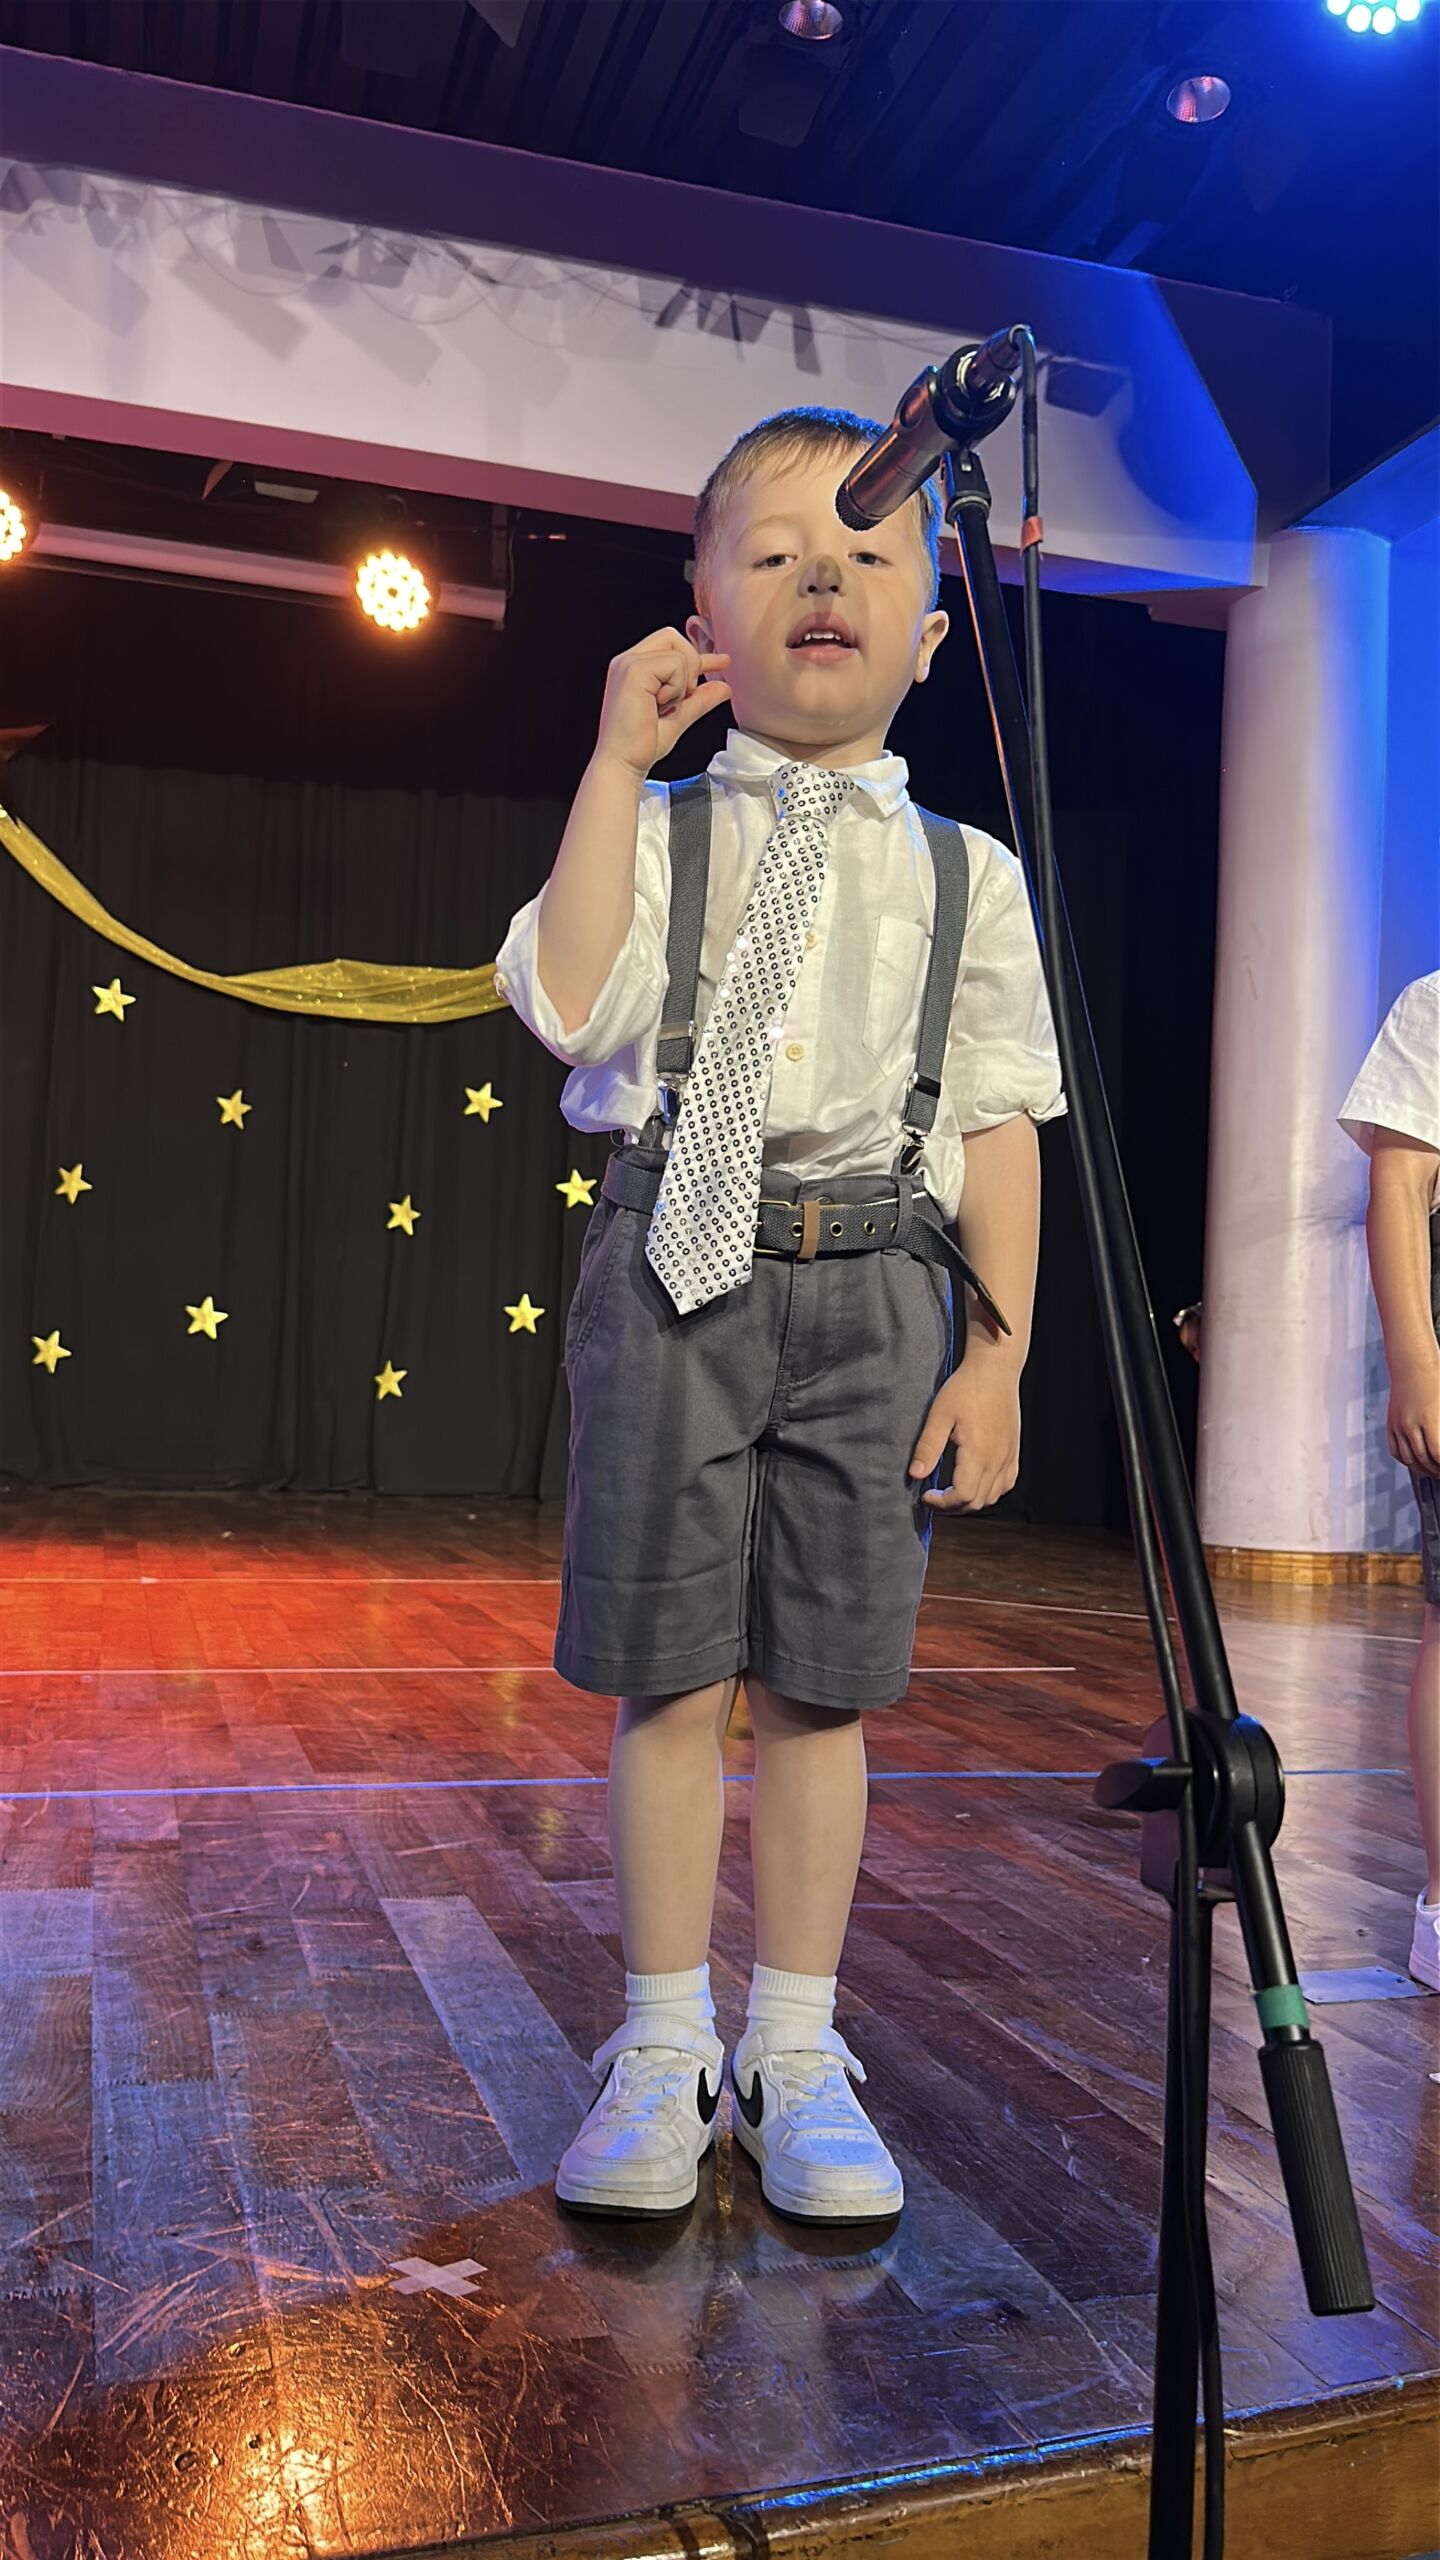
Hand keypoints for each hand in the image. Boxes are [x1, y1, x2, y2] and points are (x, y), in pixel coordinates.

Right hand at [595, 627, 731, 780]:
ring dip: (682, 683)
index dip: (695, 654)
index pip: (669, 645)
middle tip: (682, 696)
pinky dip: (676, 687)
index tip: (722, 662)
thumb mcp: (678, 717)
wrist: (622, 764)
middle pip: (673, 637)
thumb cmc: (641, 746)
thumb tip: (724, 687)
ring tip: (664, 706)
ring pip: (678, 652)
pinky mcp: (634, 670)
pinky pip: (674, 664)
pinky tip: (659, 705)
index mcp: (633, 668)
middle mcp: (628, 661)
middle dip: (689, 664)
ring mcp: (628, 663)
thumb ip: (699, 699)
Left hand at [909, 1358, 1021, 1511]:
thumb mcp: (939, 1415)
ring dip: (971, 1500)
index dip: (942, 1503)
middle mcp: (998, 1458)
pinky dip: (990, 1491)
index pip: (963, 1496)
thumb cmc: (966, 1387)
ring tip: (951, 1491)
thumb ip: (928, 1447)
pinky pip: (1006, 1483)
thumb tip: (915, 1475)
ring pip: (993, 1496)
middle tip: (934, 1496)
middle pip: (978, 1502)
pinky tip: (975, 1482)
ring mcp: (1009, 1456)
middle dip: (953, 1506)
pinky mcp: (1014, 1450)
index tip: (926, 1495)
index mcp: (978, 1452)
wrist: (995, 1369)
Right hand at [1387, 1350, 1439, 1475]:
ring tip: (1433, 1471)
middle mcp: (1411, 1424)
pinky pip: (1396, 1450)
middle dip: (1437, 1470)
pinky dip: (1406, 1461)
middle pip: (1425, 1459)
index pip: (1438, 1454)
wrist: (1413, 1364)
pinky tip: (1416, 1463)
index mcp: (1429, 1419)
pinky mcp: (1391, 1424)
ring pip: (1409, 1459)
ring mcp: (1399, 1425)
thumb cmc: (1436, 1380)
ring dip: (1423, 1469)